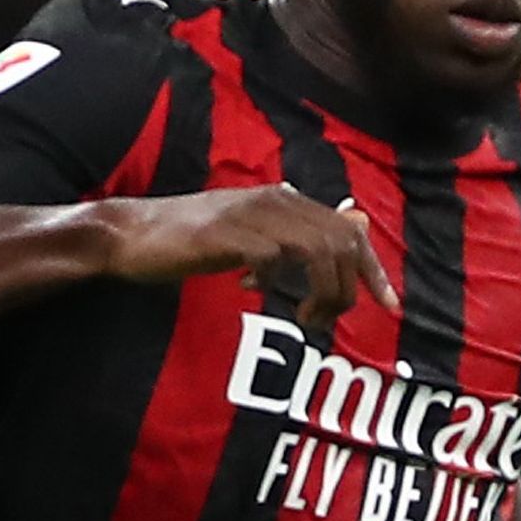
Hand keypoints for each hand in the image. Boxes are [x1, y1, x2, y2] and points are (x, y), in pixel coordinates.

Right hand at [100, 184, 399, 326]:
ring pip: (318, 251)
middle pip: (341, 242)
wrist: (132, 233)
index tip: (388, 305)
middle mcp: (275, 200)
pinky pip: (272, 259)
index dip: (373, 269)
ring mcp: (251, 215)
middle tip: (325, 319)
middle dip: (349, 288)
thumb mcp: (253, 231)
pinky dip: (272, 282)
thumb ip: (299, 230)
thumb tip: (354, 225)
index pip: (348, 231)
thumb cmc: (192, 237)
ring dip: (321, 292)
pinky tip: (249, 290)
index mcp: (285, 200)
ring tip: (302, 317)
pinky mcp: (227, 234)